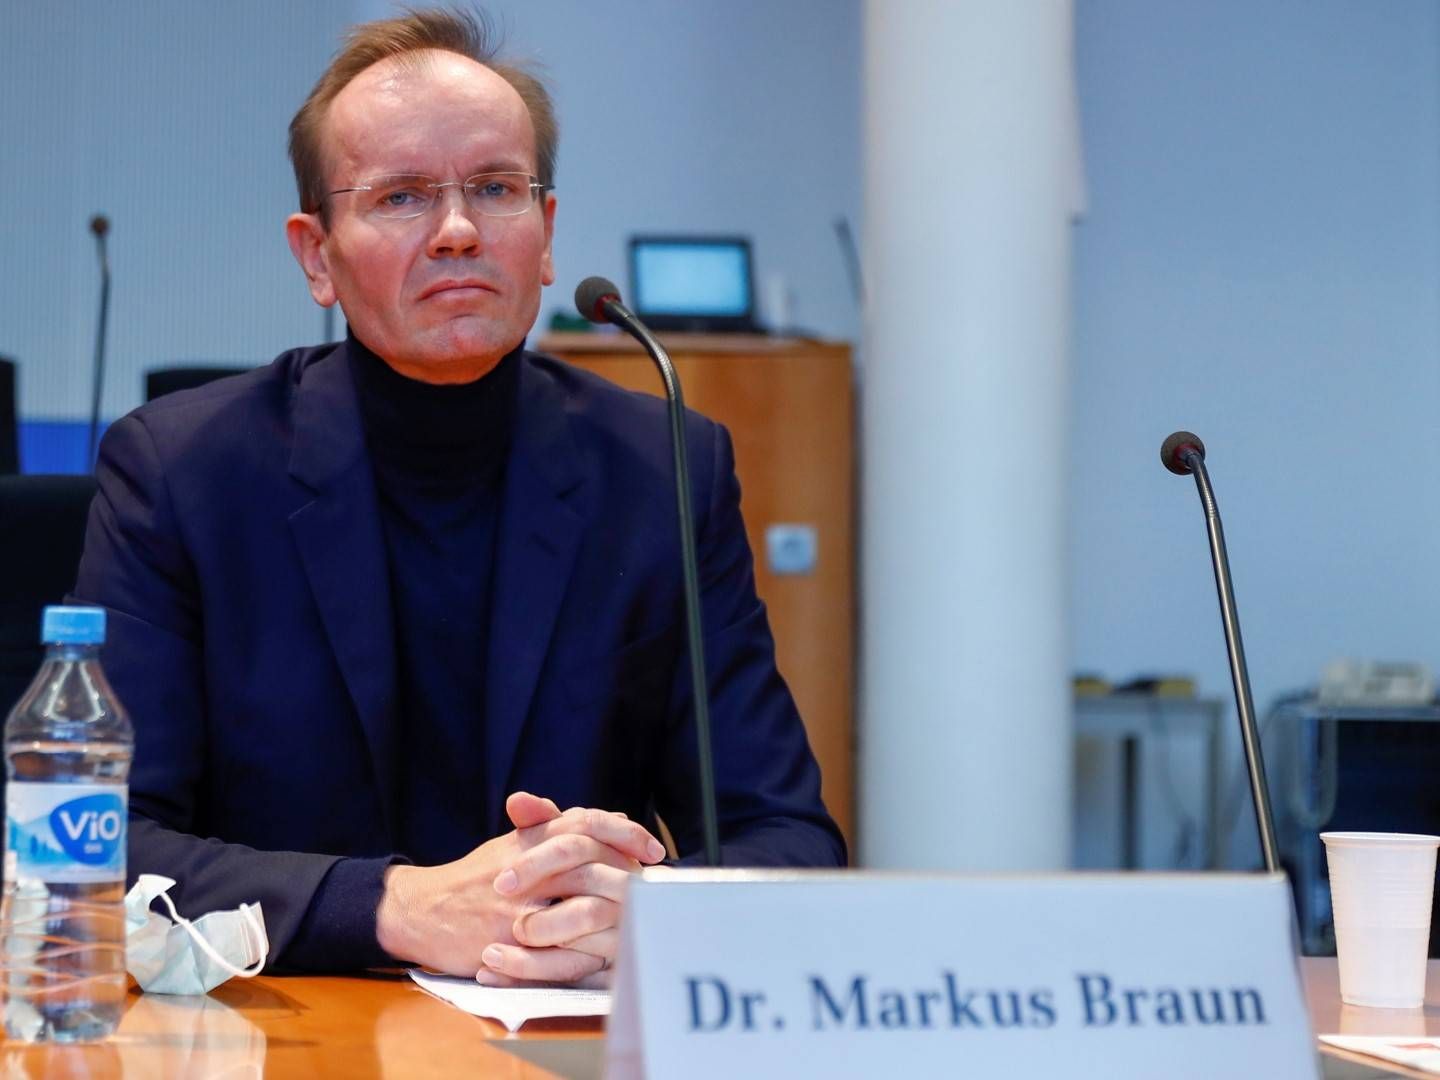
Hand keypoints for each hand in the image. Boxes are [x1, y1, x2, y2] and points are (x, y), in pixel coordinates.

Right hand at [375, 792, 663, 982]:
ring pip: (582, 910)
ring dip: (615, 919)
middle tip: (655, 889)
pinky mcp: (508, 944)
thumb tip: (610, 815)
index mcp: (528, 838)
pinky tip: (606, 955)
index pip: (586, 823)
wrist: (422, 910)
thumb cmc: (475, 877)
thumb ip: (556, 827)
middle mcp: (526, 868)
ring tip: (637, 925)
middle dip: (629, 877)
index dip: (625, 832)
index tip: (653, 849)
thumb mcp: (512, 842)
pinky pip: (560, 955)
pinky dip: (588, 956)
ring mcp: (518, 907)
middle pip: (591, 862)